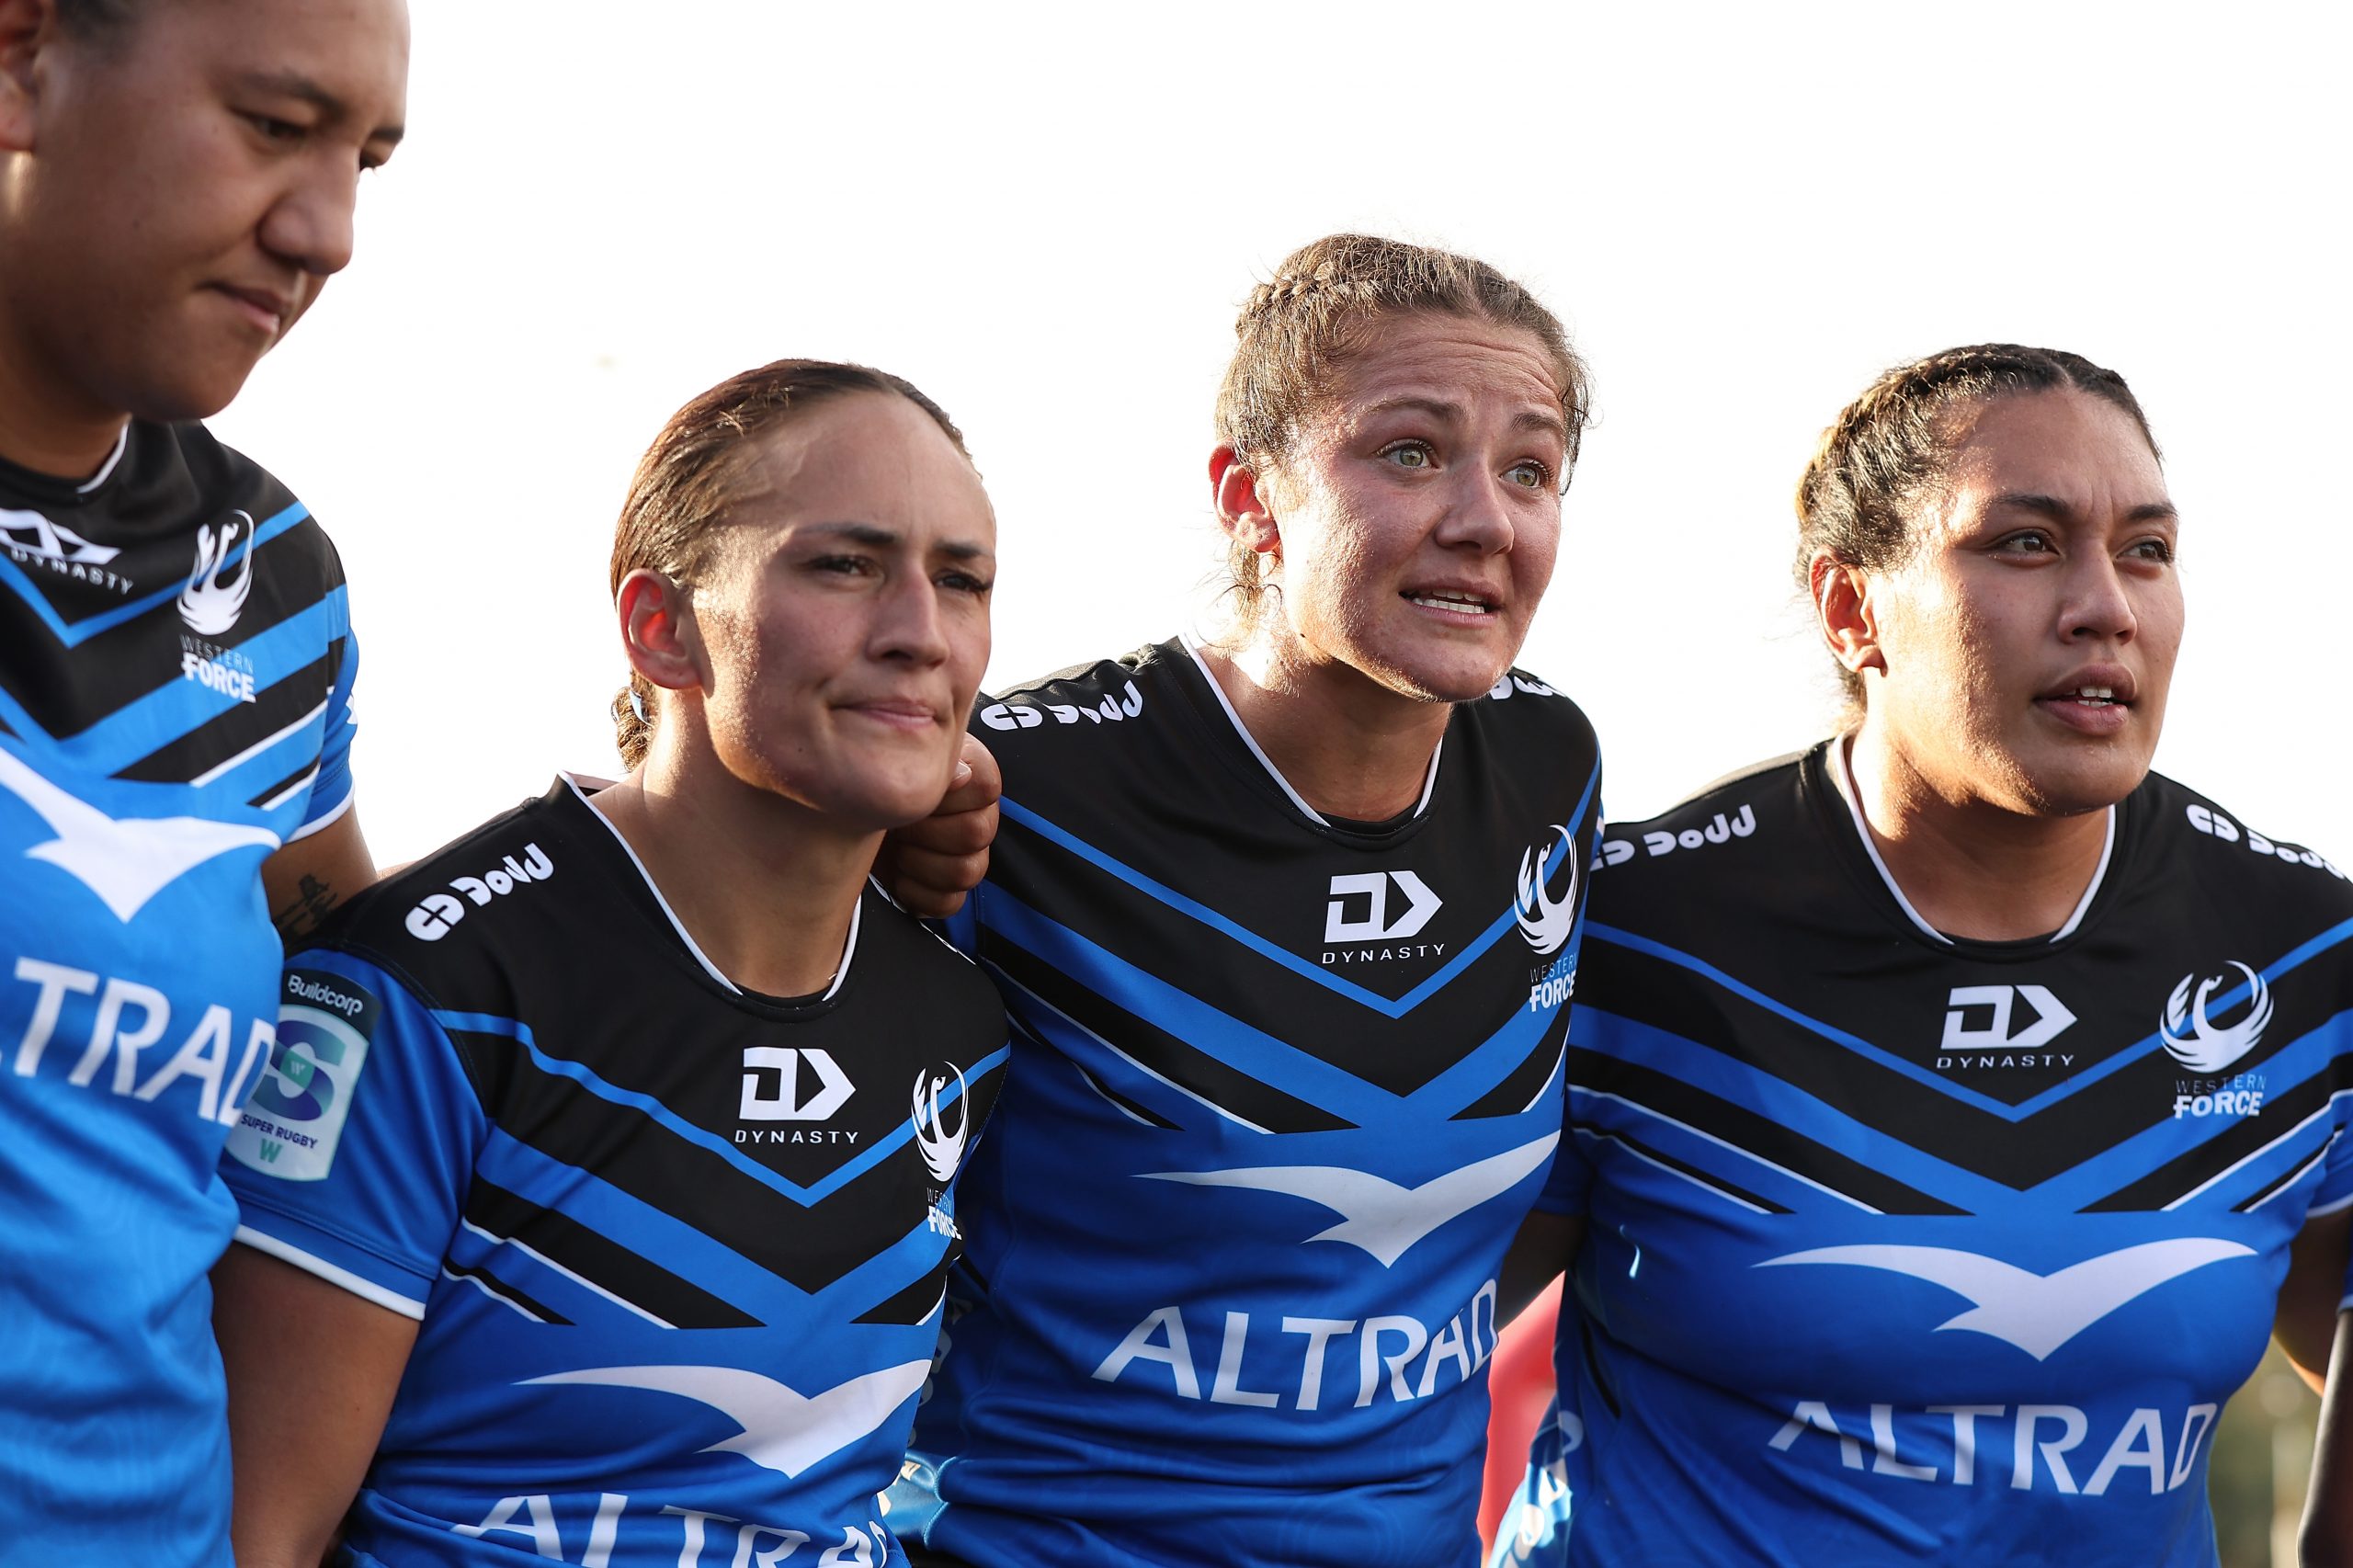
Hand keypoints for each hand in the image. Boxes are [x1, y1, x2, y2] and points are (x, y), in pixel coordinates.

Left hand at [879, 735, 999, 916]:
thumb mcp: (894, 758)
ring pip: (968, 872)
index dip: (946, 794)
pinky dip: (916, 892)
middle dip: (925, 830)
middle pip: (977, 832)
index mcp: (972, 776)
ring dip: (919, 862)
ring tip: (897, 847)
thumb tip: (960, 773)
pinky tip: (898, 874)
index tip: (916, 792)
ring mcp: (969, 857)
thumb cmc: (875, 783)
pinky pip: (949, 903)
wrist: (850, 816)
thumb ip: (929, 757)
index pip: (986, 786)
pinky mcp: (949, 890)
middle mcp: (979, 816)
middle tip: (897, 823)